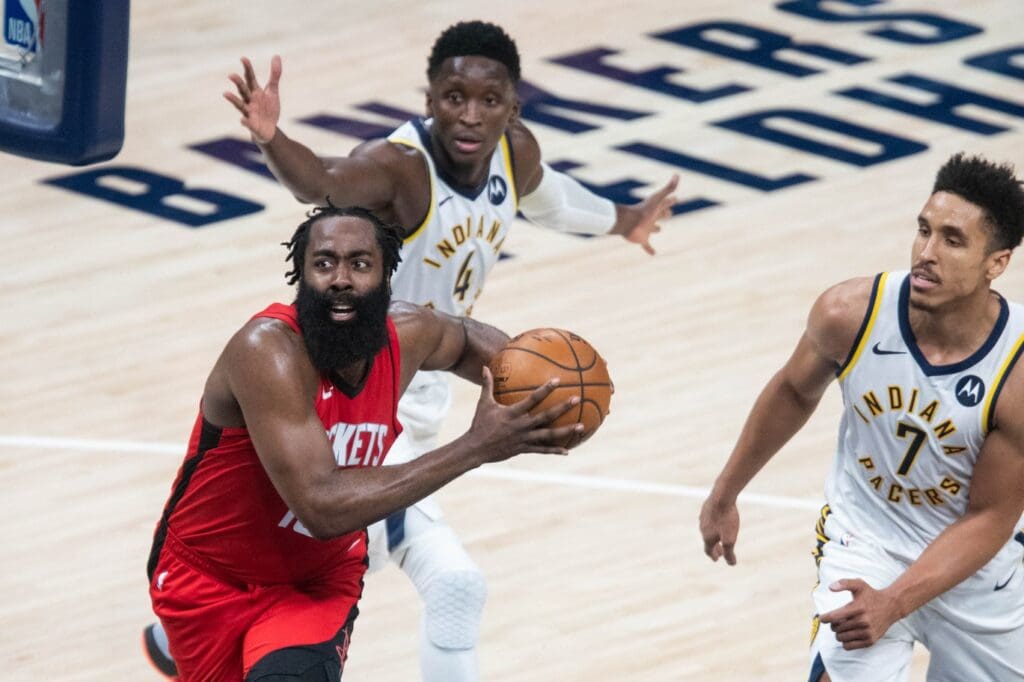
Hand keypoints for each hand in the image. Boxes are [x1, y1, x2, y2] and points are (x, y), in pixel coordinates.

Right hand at [224, 55, 281, 143]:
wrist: (269, 129)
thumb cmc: (269, 109)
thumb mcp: (273, 91)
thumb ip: (274, 75)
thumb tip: (276, 55)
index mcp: (255, 91)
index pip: (250, 78)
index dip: (247, 69)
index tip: (243, 58)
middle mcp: (250, 100)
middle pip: (243, 90)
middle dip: (238, 83)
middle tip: (231, 75)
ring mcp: (250, 113)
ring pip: (240, 105)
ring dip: (233, 100)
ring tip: (225, 94)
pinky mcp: (252, 125)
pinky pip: (247, 123)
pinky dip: (245, 122)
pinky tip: (242, 120)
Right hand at [464, 367, 582, 462]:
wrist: (475, 449)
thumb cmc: (479, 423)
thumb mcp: (483, 403)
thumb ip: (487, 385)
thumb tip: (484, 366)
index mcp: (513, 413)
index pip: (533, 399)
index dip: (545, 389)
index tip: (558, 380)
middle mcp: (521, 426)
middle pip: (546, 416)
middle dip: (562, 407)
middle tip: (577, 398)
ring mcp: (524, 439)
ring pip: (549, 435)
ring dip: (566, 431)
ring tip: (582, 426)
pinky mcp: (524, 449)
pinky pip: (542, 450)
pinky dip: (554, 450)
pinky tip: (567, 450)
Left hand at [613, 174, 678, 254]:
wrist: (627, 222)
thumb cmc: (643, 210)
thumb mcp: (658, 199)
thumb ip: (668, 188)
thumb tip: (677, 174)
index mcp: (655, 208)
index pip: (665, 202)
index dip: (670, 200)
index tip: (674, 198)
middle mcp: (651, 217)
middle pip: (660, 214)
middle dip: (665, 212)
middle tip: (669, 212)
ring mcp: (646, 228)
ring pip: (653, 228)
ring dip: (656, 228)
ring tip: (659, 230)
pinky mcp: (642, 239)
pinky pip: (646, 245)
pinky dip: (649, 249)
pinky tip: (653, 254)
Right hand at [699, 494, 738, 564]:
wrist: (721, 497)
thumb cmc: (726, 519)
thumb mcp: (730, 539)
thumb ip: (730, 553)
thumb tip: (731, 564)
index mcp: (707, 537)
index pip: (708, 550)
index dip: (713, 555)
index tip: (716, 559)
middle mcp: (702, 528)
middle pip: (707, 540)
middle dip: (714, 547)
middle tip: (721, 551)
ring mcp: (703, 517)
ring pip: (707, 529)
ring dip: (713, 535)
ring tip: (719, 536)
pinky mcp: (705, 508)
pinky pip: (708, 519)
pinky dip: (713, 524)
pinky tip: (718, 521)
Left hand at [819, 579, 901, 649]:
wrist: (891, 607)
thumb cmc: (872, 595)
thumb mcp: (859, 584)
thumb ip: (844, 583)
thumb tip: (830, 587)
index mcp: (857, 608)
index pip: (834, 617)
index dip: (825, 618)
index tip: (823, 618)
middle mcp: (863, 621)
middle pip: (836, 628)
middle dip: (833, 624)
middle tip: (837, 620)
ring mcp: (867, 632)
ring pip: (841, 638)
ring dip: (838, 633)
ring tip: (842, 627)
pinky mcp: (870, 640)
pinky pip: (849, 646)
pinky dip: (845, 641)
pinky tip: (848, 634)